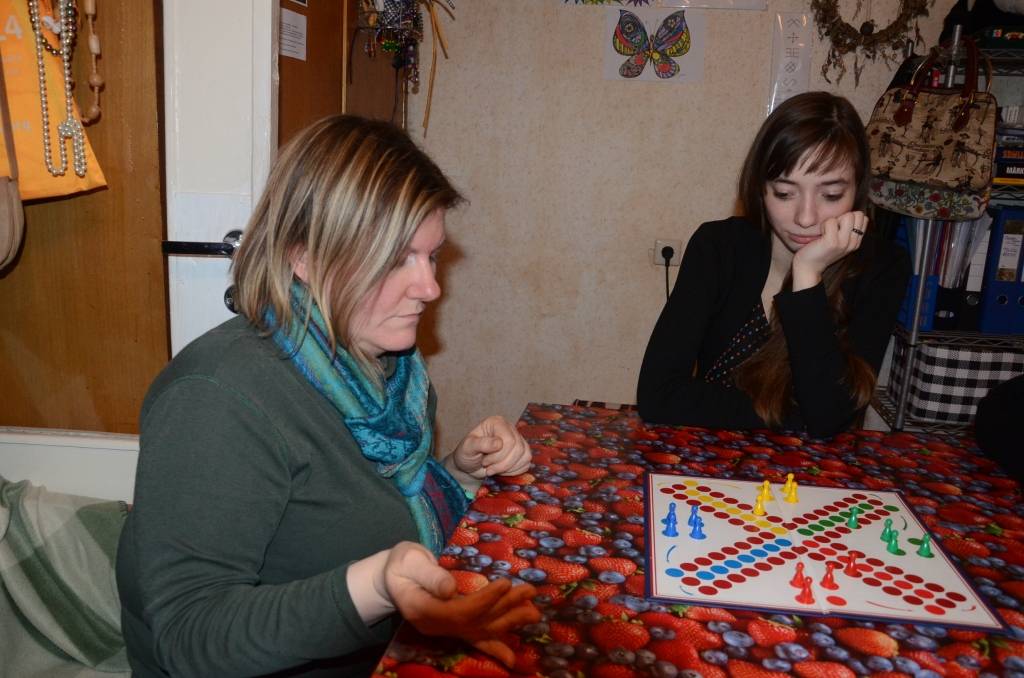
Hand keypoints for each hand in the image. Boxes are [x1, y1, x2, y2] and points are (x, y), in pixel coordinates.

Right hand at [383, 542, 539, 666]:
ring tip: (534, 613)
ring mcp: (446, 631)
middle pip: (475, 622)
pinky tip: (512, 659)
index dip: (484, 600)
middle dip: (505, 608)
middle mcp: (437, 626)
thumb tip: (450, 589)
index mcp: (422, 610)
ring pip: (481, 630)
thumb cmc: (402, 564)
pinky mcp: (454, 628)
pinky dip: (495, 649)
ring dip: (509, 622)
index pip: (459, 611)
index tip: (505, 583)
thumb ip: (428, 574)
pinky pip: (476, 641)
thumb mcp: (409, 562)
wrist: (393, 578)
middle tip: (529, 592)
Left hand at [449, 416, 531, 479]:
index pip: (509, 440)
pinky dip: (514, 471)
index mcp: (497, 423)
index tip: (484, 461)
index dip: (498, 455)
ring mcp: (518, 440)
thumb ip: (481, 444)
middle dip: (502, 464)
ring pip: (525, 456)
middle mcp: (510, 428)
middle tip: (488, 466)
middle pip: (518, 449)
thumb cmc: (467, 453)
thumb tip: (499, 443)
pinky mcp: (522, 452)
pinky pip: (526, 463)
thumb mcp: (467, 448)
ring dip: (508, 468)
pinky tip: (502, 470)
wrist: (470, 465)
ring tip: (493, 468)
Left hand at [791, 211, 867, 290]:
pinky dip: (824, 224)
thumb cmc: (820, 251)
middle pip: (858, 214)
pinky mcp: (832, 242)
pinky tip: (820, 235)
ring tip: (826, 232)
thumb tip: (852, 213)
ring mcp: (844, 243)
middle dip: (843, 217)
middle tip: (832, 229)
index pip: (863, 218)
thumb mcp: (839, 240)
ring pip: (848, 216)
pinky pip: (831, 221)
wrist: (808, 268)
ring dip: (834, 220)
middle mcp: (853, 243)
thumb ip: (847, 229)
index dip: (849, 217)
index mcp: (856, 242)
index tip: (838, 227)